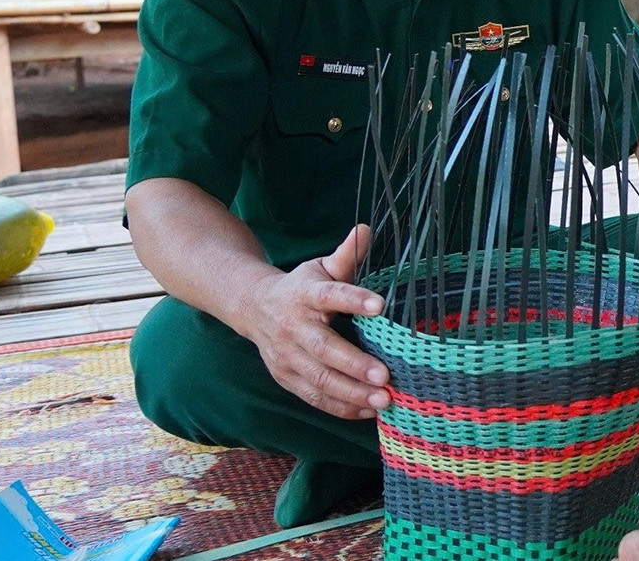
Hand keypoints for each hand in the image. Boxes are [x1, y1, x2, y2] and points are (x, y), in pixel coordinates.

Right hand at [235, 225, 391, 420]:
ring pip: (318, 380)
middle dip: (355, 365)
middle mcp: (293, 327)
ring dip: (351, 393)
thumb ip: (346, 256)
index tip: (381, 304)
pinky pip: (313, 397)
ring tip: (384, 400)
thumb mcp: (319, 268)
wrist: (252, 307)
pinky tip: (367, 410)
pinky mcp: (285, 377)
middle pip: (324, 349)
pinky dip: (340, 407)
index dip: (354, 299)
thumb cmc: (300, 287)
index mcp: (305, 295)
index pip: (331, 295)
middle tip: (386, 375)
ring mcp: (286, 356)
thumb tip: (366, 230)